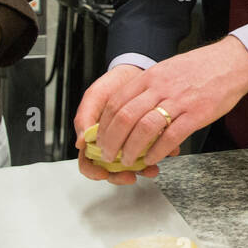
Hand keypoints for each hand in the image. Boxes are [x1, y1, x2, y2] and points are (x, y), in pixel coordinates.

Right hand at [74, 64, 171, 184]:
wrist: (138, 72)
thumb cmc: (114, 85)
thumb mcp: (96, 96)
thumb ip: (85, 117)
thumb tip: (80, 142)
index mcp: (95, 138)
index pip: (89, 163)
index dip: (94, 171)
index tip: (103, 173)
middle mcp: (113, 144)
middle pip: (111, 169)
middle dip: (120, 175)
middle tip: (130, 175)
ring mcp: (131, 143)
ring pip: (133, 165)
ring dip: (142, 169)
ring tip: (151, 168)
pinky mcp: (149, 139)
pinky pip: (155, 151)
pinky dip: (160, 153)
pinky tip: (167, 150)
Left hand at [76, 38, 247, 183]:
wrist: (231, 62)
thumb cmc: (199, 68)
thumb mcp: (166, 70)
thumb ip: (148, 88)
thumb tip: (126, 110)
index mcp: (150, 76)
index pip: (116, 101)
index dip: (104, 124)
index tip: (99, 139)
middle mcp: (160, 87)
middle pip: (124, 117)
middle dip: (111, 141)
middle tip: (108, 155)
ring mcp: (178, 101)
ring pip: (144, 129)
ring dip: (131, 149)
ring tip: (127, 160)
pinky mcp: (196, 114)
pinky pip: (171, 136)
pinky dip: (157, 151)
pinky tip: (152, 158)